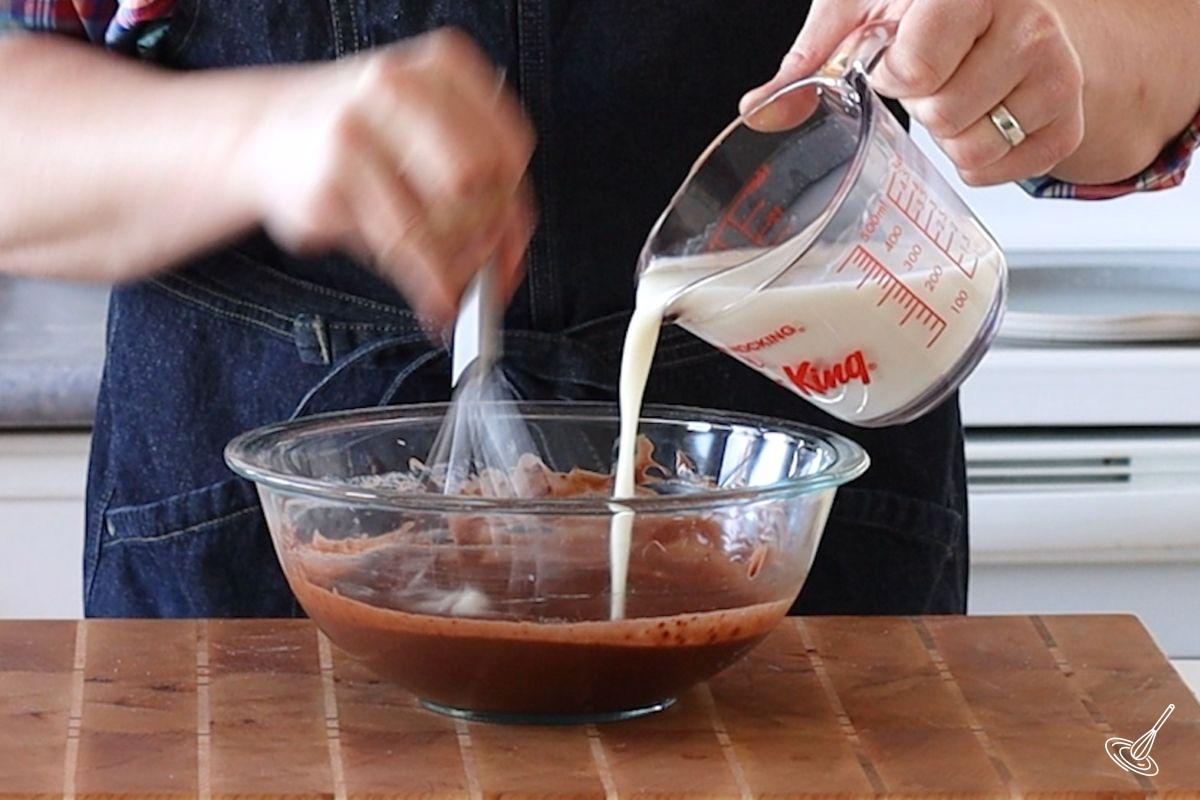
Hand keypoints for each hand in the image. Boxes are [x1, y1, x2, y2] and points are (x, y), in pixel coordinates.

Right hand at [246, 29, 534, 324]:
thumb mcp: (425, 128)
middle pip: (480, 181)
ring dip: (457, 265)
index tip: (513, 236)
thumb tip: (513, 253)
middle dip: (487, 233)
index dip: (518, 202)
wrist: (263, 133)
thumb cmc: (359, 135)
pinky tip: (435, 297)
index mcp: (440, 65)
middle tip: (483, 263)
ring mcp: (355, 133)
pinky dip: (426, 283)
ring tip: (452, 280)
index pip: (509, 144)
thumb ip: (479, 176)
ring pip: (442, 220)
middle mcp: (397, 87)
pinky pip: (400, 250)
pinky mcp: (328, 186)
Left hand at [741, 0, 1084, 186]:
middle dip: (922, 104)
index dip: (894, 74)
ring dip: (948, 134)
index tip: (900, 55)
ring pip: (972, 148)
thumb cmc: (927, 4)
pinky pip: (1002, 171)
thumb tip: (757, 111)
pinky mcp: (1069, 116)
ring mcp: (1058, 71)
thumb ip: (809, 60)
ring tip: (957, 92)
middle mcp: (1030, 21)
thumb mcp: (862, 8)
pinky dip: (978, 160)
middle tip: (935, 73)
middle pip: (943, 114)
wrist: (1009, 4)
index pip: (917, 68)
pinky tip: (980, 117)